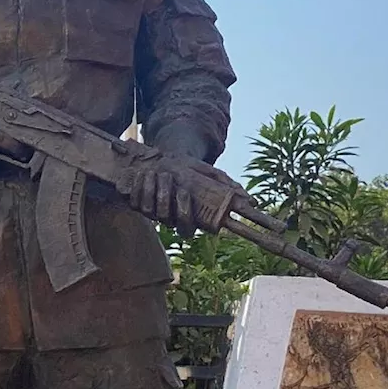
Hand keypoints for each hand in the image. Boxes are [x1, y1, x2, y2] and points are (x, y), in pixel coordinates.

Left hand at [117, 156, 235, 236]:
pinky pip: (135, 202)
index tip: (185, 192)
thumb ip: (230, 187)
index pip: (188, 229)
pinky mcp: (138, 204)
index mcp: (189, 217)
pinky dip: (138, 187)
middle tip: (169, 176)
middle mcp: (171, 219)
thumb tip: (252, 202)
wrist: (169, 159)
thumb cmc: (193, 171)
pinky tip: (143, 174)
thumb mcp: (212, 175)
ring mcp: (153, 212)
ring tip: (156, 171)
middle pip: (167, 218)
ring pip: (150, 210)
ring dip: (152, 189)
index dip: (186, 216)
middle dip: (167, 196)